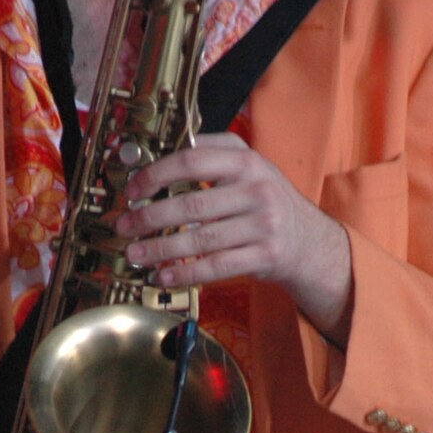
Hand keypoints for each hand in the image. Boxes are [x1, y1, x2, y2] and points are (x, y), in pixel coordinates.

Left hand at [116, 133, 353, 346]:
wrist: (308, 240)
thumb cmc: (265, 201)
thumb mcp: (248, 167)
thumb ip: (211, 156)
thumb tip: (153, 161)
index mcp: (246, 161)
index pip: (193, 159)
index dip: (157, 174)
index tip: (133, 189)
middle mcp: (257, 189)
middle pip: (191, 204)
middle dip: (150, 217)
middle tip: (124, 226)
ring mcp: (263, 224)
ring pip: (200, 239)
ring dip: (160, 249)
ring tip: (135, 254)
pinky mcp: (265, 255)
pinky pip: (216, 266)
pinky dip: (185, 273)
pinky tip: (163, 276)